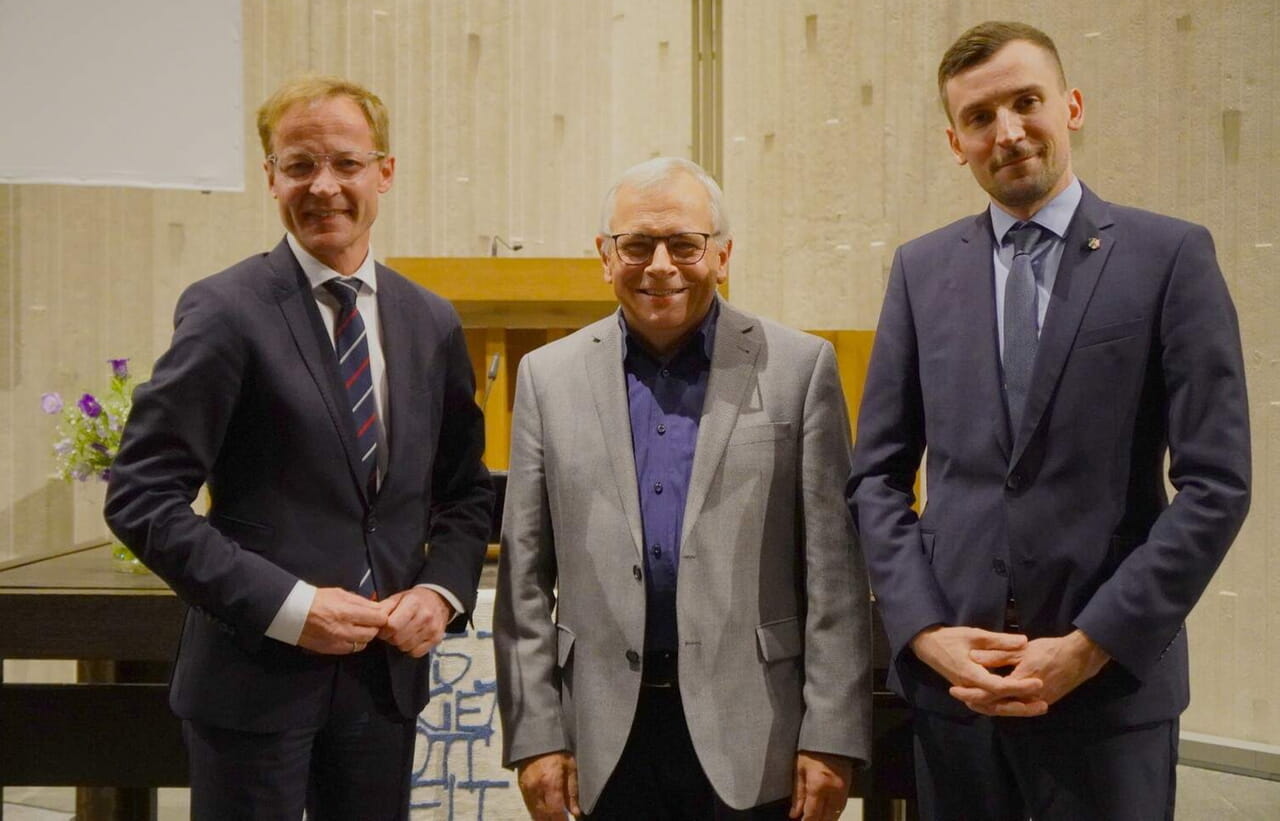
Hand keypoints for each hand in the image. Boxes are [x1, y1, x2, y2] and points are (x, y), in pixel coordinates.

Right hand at [297, 587, 387, 653]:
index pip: (378, 618)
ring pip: (364, 642)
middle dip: (375, 626)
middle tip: (370, 620)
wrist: (293, 613)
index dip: (382, 615)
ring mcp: (338, 641)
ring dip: (365, 635)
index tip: (380, 613)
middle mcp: (345, 629)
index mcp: (347, 611)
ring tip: (358, 627)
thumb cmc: (317, 599)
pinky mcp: (332, 650)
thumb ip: (360, 601)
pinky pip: (352, 649)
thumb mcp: (341, 593)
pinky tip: (349, 635)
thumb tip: (376, 606)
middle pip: (373, 632)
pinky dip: (355, 643)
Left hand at [376, 587, 453, 656]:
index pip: (392, 626)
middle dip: (390, 637)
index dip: (383, 630)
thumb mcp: (398, 598)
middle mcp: (425, 616)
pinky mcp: (436, 639)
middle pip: (397, 639)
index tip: (384, 628)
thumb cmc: (415, 600)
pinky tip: (412, 638)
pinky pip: (416, 653)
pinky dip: (411, 649)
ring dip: (400, 643)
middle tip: (392, 631)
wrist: (438, 600)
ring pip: (405, 647)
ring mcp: (432, 629)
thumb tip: (371, 620)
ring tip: (403, 633)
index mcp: (413, 603)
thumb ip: (383, 608)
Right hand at [517, 751, 579, 819]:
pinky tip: (544, 815)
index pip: (555, 812)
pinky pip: (529, 806)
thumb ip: (573, 791)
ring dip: (544, 819)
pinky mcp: (521, 787)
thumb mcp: (570, 767)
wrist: (536, 737)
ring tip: (554, 818)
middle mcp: (536, 789)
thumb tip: (575, 812)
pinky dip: (537, 813)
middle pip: (544, 816)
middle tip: (561, 820)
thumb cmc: (557, 750)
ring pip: (535, 813)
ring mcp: (527, 789)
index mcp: (550, 783)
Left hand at [790, 751, 852, 820]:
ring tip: (814, 818)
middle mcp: (833, 791)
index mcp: (817, 786)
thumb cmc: (812, 750)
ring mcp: (842, 791)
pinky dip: (833, 814)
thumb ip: (797, 794)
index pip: (812, 814)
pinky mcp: (848, 788)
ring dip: (825, 819)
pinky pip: (841, 808)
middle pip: (825, 818)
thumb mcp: (799, 770)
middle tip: (806, 819)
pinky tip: (826, 814)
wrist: (832, 737)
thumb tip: (794, 814)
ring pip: (835, 815)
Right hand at [910, 625, 1047, 716]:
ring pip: (994, 709)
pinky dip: (1004, 707)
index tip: (1038, 682)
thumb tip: (1024, 642)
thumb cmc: (950, 638)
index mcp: (969, 674)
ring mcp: (968, 693)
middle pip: (998, 704)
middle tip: (1044, 704)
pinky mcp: (970, 693)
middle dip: (1022, 706)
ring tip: (1038, 708)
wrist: (927, 646)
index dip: (1019, 686)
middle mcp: (969, 688)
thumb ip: (1000, 641)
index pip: (998, 687)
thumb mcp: (975, 634)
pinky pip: (988, 706)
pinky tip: (1020, 705)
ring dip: (1016, 710)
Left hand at [963, 629, 1109, 709]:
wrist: (1079, 659)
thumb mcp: (1021, 649)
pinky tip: (992, 701)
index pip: (990, 693)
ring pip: (1007, 710)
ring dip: (988, 706)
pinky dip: (1003, 705)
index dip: (971, 693)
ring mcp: (1037, 703)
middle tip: (959, 696)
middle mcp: (1028, 697)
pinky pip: (1018, 708)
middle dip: (976, 703)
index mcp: (1021, 682)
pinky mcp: (1043, 703)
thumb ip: (997, 655)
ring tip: (970, 700)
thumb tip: (973, 658)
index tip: (955, 689)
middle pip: (996, 707)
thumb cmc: (1050, 650)